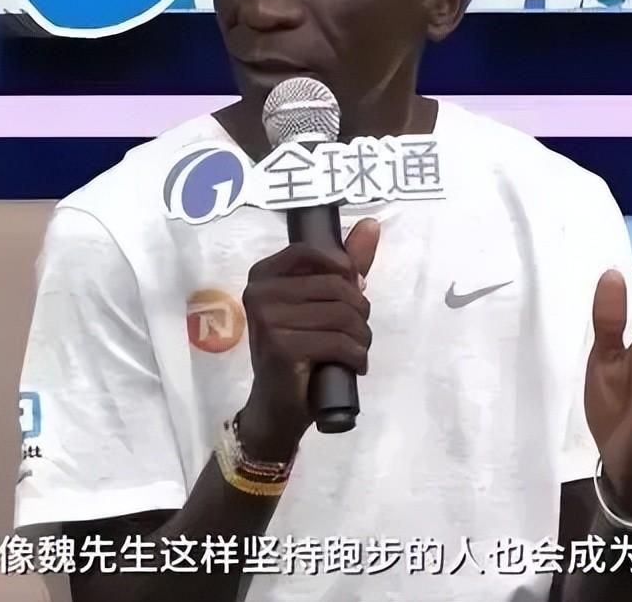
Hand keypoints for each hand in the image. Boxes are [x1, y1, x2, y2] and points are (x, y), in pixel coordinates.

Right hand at [237, 219, 379, 459]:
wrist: (278, 406)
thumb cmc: (301, 350)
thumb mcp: (322, 303)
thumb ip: (345, 264)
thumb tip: (371, 224)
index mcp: (263, 275)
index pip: (310, 251)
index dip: (343, 268)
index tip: (352, 289)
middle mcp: (259, 293)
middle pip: (336, 286)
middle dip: (359, 312)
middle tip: (356, 333)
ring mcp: (267, 320)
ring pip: (343, 315)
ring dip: (361, 338)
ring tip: (355, 351)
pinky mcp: (281, 348)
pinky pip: (340, 341)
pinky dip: (357, 356)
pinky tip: (352, 366)